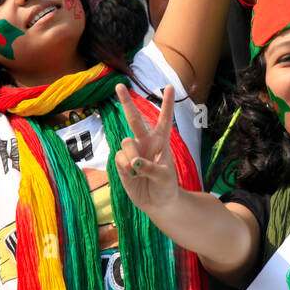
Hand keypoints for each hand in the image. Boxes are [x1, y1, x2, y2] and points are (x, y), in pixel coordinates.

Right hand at [113, 84, 180, 212]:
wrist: (158, 203)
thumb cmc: (166, 186)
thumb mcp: (164, 176)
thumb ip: (150, 167)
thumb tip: (134, 162)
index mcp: (161, 141)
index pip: (164, 119)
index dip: (167, 104)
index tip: (170, 86)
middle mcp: (145, 142)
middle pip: (134, 119)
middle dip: (126, 102)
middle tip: (119, 86)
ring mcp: (132, 152)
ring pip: (126, 143)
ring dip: (132, 156)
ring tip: (139, 170)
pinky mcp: (122, 163)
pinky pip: (119, 158)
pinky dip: (125, 168)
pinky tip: (133, 175)